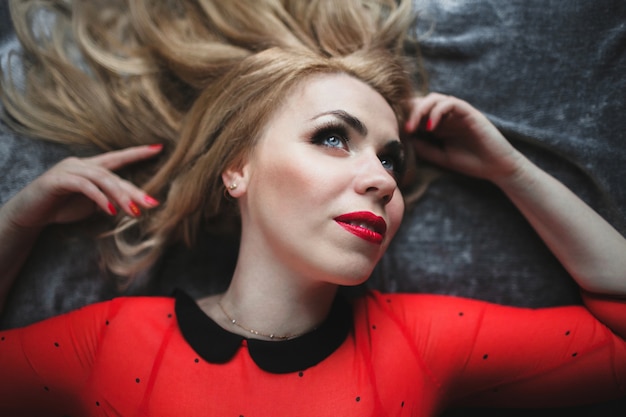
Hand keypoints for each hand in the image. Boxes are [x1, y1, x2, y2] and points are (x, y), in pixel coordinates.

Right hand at [2, 144, 162, 230]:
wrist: (28, 214)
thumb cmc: (60, 207)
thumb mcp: (91, 204)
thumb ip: (109, 198)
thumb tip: (133, 204)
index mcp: (90, 167)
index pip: (118, 157)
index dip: (137, 153)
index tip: (158, 148)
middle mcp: (81, 164)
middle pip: (114, 174)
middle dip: (134, 190)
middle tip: (152, 204)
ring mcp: (69, 170)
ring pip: (102, 179)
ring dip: (120, 197)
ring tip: (134, 212)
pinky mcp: (58, 180)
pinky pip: (85, 187)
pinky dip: (100, 199)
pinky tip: (111, 211)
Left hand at [405, 93, 524, 181]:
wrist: (496, 167)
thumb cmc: (470, 162)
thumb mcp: (440, 156)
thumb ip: (423, 147)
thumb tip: (403, 139)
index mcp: (438, 124)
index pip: (416, 111)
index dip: (404, 117)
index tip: (394, 130)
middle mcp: (446, 115)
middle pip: (421, 101)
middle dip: (408, 112)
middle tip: (402, 128)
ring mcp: (457, 112)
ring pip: (433, 99)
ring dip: (420, 110)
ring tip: (413, 128)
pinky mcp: (469, 112)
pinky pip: (450, 103)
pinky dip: (437, 112)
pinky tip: (431, 128)